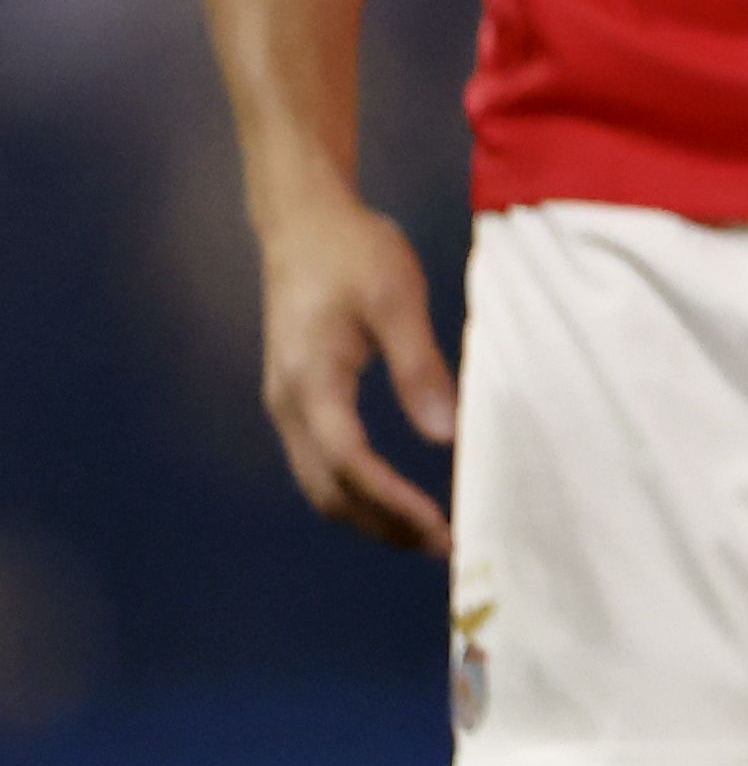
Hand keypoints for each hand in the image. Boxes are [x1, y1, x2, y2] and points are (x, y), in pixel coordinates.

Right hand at [254, 181, 454, 553]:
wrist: (303, 221)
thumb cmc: (354, 252)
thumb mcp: (396, 300)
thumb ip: (418, 368)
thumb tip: (444, 435)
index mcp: (311, 383)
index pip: (352, 464)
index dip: (395, 502)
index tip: (440, 527)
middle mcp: (287, 405)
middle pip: (328, 489)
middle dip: (381, 524)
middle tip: (441, 544)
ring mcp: (285, 403)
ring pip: (319, 482)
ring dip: (367, 513)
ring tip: (422, 532)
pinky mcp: (295, 396)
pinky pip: (319, 460)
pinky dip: (354, 489)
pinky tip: (392, 494)